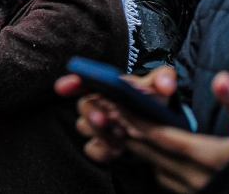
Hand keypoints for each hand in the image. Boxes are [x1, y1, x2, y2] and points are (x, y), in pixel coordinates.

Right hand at [55, 66, 177, 163]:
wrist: (160, 128)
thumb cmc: (155, 103)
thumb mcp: (162, 87)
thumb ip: (164, 79)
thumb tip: (165, 85)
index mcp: (109, 86)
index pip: (84, 80)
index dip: (72, 82)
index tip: (63, 87)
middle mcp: (100, 104)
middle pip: (83, 106)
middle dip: (91, 113)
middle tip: (105, 120)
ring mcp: (99, 126)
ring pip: (84, 128)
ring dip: (100, 132)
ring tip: (120, 136)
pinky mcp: (102, 145)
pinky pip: (91, 149)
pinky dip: (102, 150)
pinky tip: (117, 150)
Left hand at [112, 71, 228, 192]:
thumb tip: (221, 78)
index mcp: (210, 157)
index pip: (162, 136)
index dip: (136, 121)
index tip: (116, 105)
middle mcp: (197, 179)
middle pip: (152, 153)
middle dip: (127, 131)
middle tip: (105, 113)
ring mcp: (197, 193)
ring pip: (155, 169)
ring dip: (137, 149)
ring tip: (120, 128)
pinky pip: (166, 183)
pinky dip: (153, 165)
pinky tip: (150, 154)